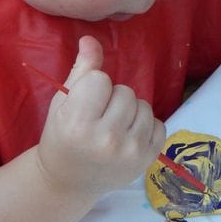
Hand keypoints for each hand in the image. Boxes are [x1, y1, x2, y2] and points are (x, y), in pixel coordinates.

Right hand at [36, 36, 165, 195]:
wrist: (68, 182)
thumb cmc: (61, 137)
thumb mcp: (63, 102)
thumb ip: (81, 69)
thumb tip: (91, 39)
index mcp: (78, 124)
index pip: (100, 79)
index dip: (92, 88)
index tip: (84, 105)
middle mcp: (107, 140)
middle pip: (125, 91)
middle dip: (112, 99)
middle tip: (98, 117)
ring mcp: (131, 152)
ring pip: (143, 105)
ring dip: (130, 111)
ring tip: (113, 126)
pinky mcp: (148, 160)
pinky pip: (158, 123)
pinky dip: (145, 126)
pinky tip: (127, 136)